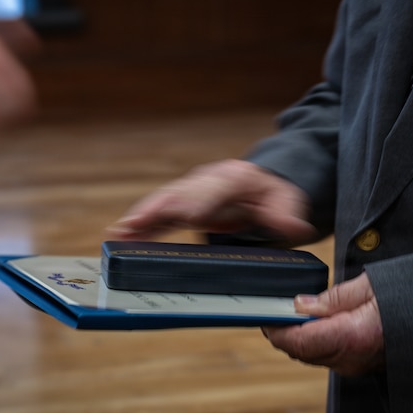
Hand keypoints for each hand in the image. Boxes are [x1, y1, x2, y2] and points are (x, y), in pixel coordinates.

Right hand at [107, 159, 316, 243]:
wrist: (265, 182)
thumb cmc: (275, 193)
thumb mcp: (288, 201)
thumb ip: (287, 215)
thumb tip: (294, 227)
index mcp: (234, 178)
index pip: (214, 189)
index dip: (200, 201)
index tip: (188, 216)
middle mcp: (207, 181)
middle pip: (178, 195)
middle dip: (156, 210)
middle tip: (136, 224)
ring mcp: (192, 191)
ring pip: (162, 203)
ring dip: (140, 218)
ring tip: (118, 233)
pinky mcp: (182, 205)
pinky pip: (159, 214)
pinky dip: (140, 224)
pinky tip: (121, 235)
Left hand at [262, 273, 384, 376]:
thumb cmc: (411, 301)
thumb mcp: (370, 287)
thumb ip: (331, 298)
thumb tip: (300, 304)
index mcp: (350, 337)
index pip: (296, 343)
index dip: (274, 330)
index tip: (262, 314)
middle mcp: (350, 359)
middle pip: (298, 351)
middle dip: (282, 332)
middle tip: (273, 309)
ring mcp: (354, 366)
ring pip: (310, 355)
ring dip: (297, 337)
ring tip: (293, 313)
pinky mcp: (358, 366)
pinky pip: (325, 356)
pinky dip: (313, 341)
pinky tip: (314, 323)